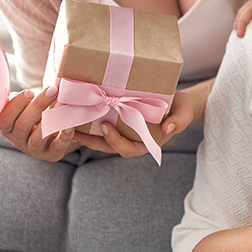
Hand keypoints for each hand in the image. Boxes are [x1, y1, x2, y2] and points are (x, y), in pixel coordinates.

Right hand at [0, 86, 77, 161]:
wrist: (54, 132)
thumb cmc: (36, 113)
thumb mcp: (24, 106)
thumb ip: (21, 98)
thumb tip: (23, 92)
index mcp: (7, 127)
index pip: (4, 119)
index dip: (16, 105)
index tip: (30, 91)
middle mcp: (17, 140)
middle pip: (22, 125)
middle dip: (38, 105)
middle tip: (52, 90)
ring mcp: (33, 150)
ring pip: (37, 139)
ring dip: (50, 119)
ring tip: (62, 102)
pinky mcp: (51, 154)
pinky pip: (56, 148)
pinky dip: (63, 137)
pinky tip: (69, 125)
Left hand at [74, 84, 202, 156]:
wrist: (180, 103)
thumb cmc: (183, 110)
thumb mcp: (184, 114)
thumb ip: (178, 122)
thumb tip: (168, 128)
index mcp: (146, 143)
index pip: (128, 148)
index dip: (115, 141)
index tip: (106, 127)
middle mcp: (132, 140)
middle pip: (108, 146)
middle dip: (90, 140)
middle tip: (74, 130)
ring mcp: (125, 132)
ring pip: (102, 137)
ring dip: (85, 132)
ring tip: (68, 123)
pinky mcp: (121, 121)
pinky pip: (104, 124)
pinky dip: (91, 121)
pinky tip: (78, 112)